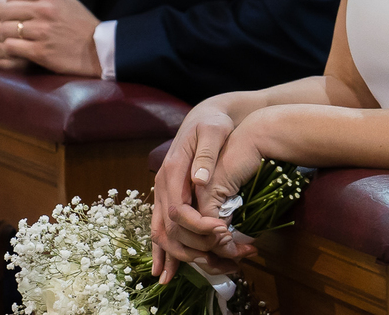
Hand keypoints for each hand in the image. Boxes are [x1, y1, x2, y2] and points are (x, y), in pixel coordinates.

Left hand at [0, 0, 100, 76]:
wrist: (99, 50)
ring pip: (5, 29)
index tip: (14, 12)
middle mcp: (44, 12)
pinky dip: (11, 48)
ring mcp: (41, 32)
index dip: (9, 3)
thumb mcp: (66, 0)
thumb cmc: (81, 24)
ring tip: (12, 39)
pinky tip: (18, 49)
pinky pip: (11, 46)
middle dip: (3, 18)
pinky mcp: (40, 52)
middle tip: (7, 26)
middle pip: (5, 10)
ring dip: (6, 35)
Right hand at [154, 110, 271, 282]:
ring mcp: (162, 194)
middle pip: (169, 229)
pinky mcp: (168, 199)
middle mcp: (162, 185)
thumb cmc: (212, 122)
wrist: (204, 116)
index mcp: (172, 171)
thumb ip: (206, 154)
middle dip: (196, 248)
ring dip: (180, 258)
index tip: (222, 232)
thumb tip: (200, 179)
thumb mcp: (214, 130)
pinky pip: (160, 231)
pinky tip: (165, 273)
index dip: (199, 226)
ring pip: (162, 235)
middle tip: (228, 257)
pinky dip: (163, 254)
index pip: (178, 210)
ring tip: (210, 270)